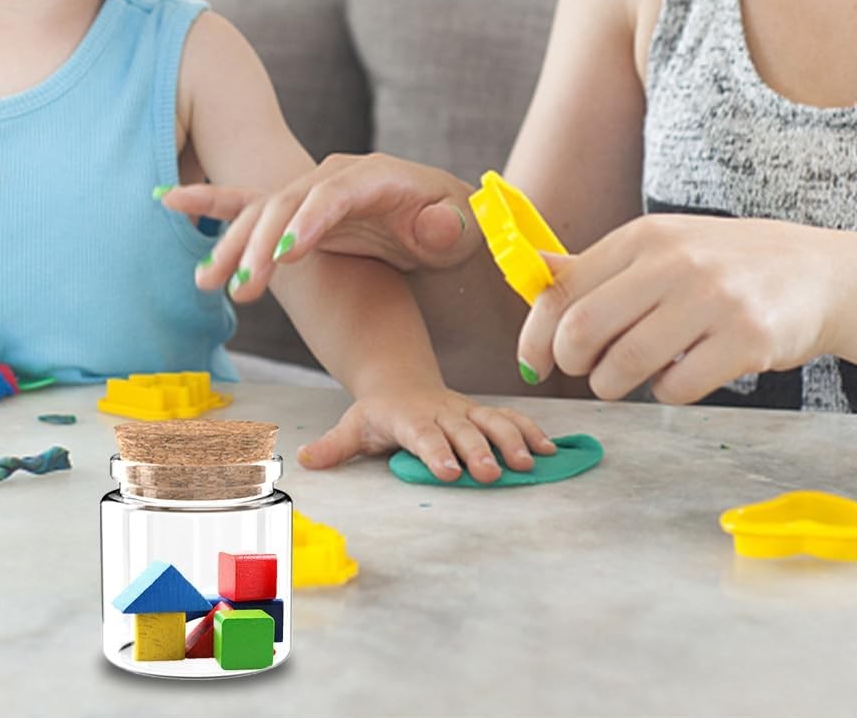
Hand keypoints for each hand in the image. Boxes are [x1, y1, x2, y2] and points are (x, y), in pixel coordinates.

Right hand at [171, 154, 482, 302]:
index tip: (287, 255)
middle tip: (243, 285)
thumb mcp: (462, 227)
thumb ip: (449, 227)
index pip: (335, 194)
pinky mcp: (297, 209)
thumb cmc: (453, 224)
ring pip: (263, 209)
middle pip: (289, 202)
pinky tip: (170, 199)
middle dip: (261, 241)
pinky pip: (250, 202)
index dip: (309, 221)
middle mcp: (336, 176)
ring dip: (233, 242)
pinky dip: (213, 202)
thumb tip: (434, 224)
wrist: (442, 216)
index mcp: (376, 176)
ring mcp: (313, 190)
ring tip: (208, 282)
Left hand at [298, 382, 557, 481]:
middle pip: (463, 431)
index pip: (423, 435)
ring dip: (512, 441)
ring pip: (493, 422)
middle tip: (492, 474)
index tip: (449, 472)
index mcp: (409, 417)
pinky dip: (532, 433)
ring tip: (530, 463)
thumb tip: (305, 460)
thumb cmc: (379, 413)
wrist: (403, 382)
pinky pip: (511, 420)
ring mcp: (466, 412)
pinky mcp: (484, 414)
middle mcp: (442, 412)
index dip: (436, 451)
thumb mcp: (354, 426)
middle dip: (479, 451)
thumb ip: (334, 445)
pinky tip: (551, 450)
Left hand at [516, 212, 850, 402]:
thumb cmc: (727, 263)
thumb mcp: (662, 246)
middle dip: (573, 365)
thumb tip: (533, 268)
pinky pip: (677, 389)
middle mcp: (673, 262)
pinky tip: (682, 375)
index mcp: (643, 237)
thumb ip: (598, 264)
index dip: (536, 336)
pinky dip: (667, 393)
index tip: (533, 362)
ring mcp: (712, 300)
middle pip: (583, 330)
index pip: (563, 290)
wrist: (820, 273)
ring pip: (625, 365)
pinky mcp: (746, 340)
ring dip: (615, 385)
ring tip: (631, 377)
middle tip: (590, 372)